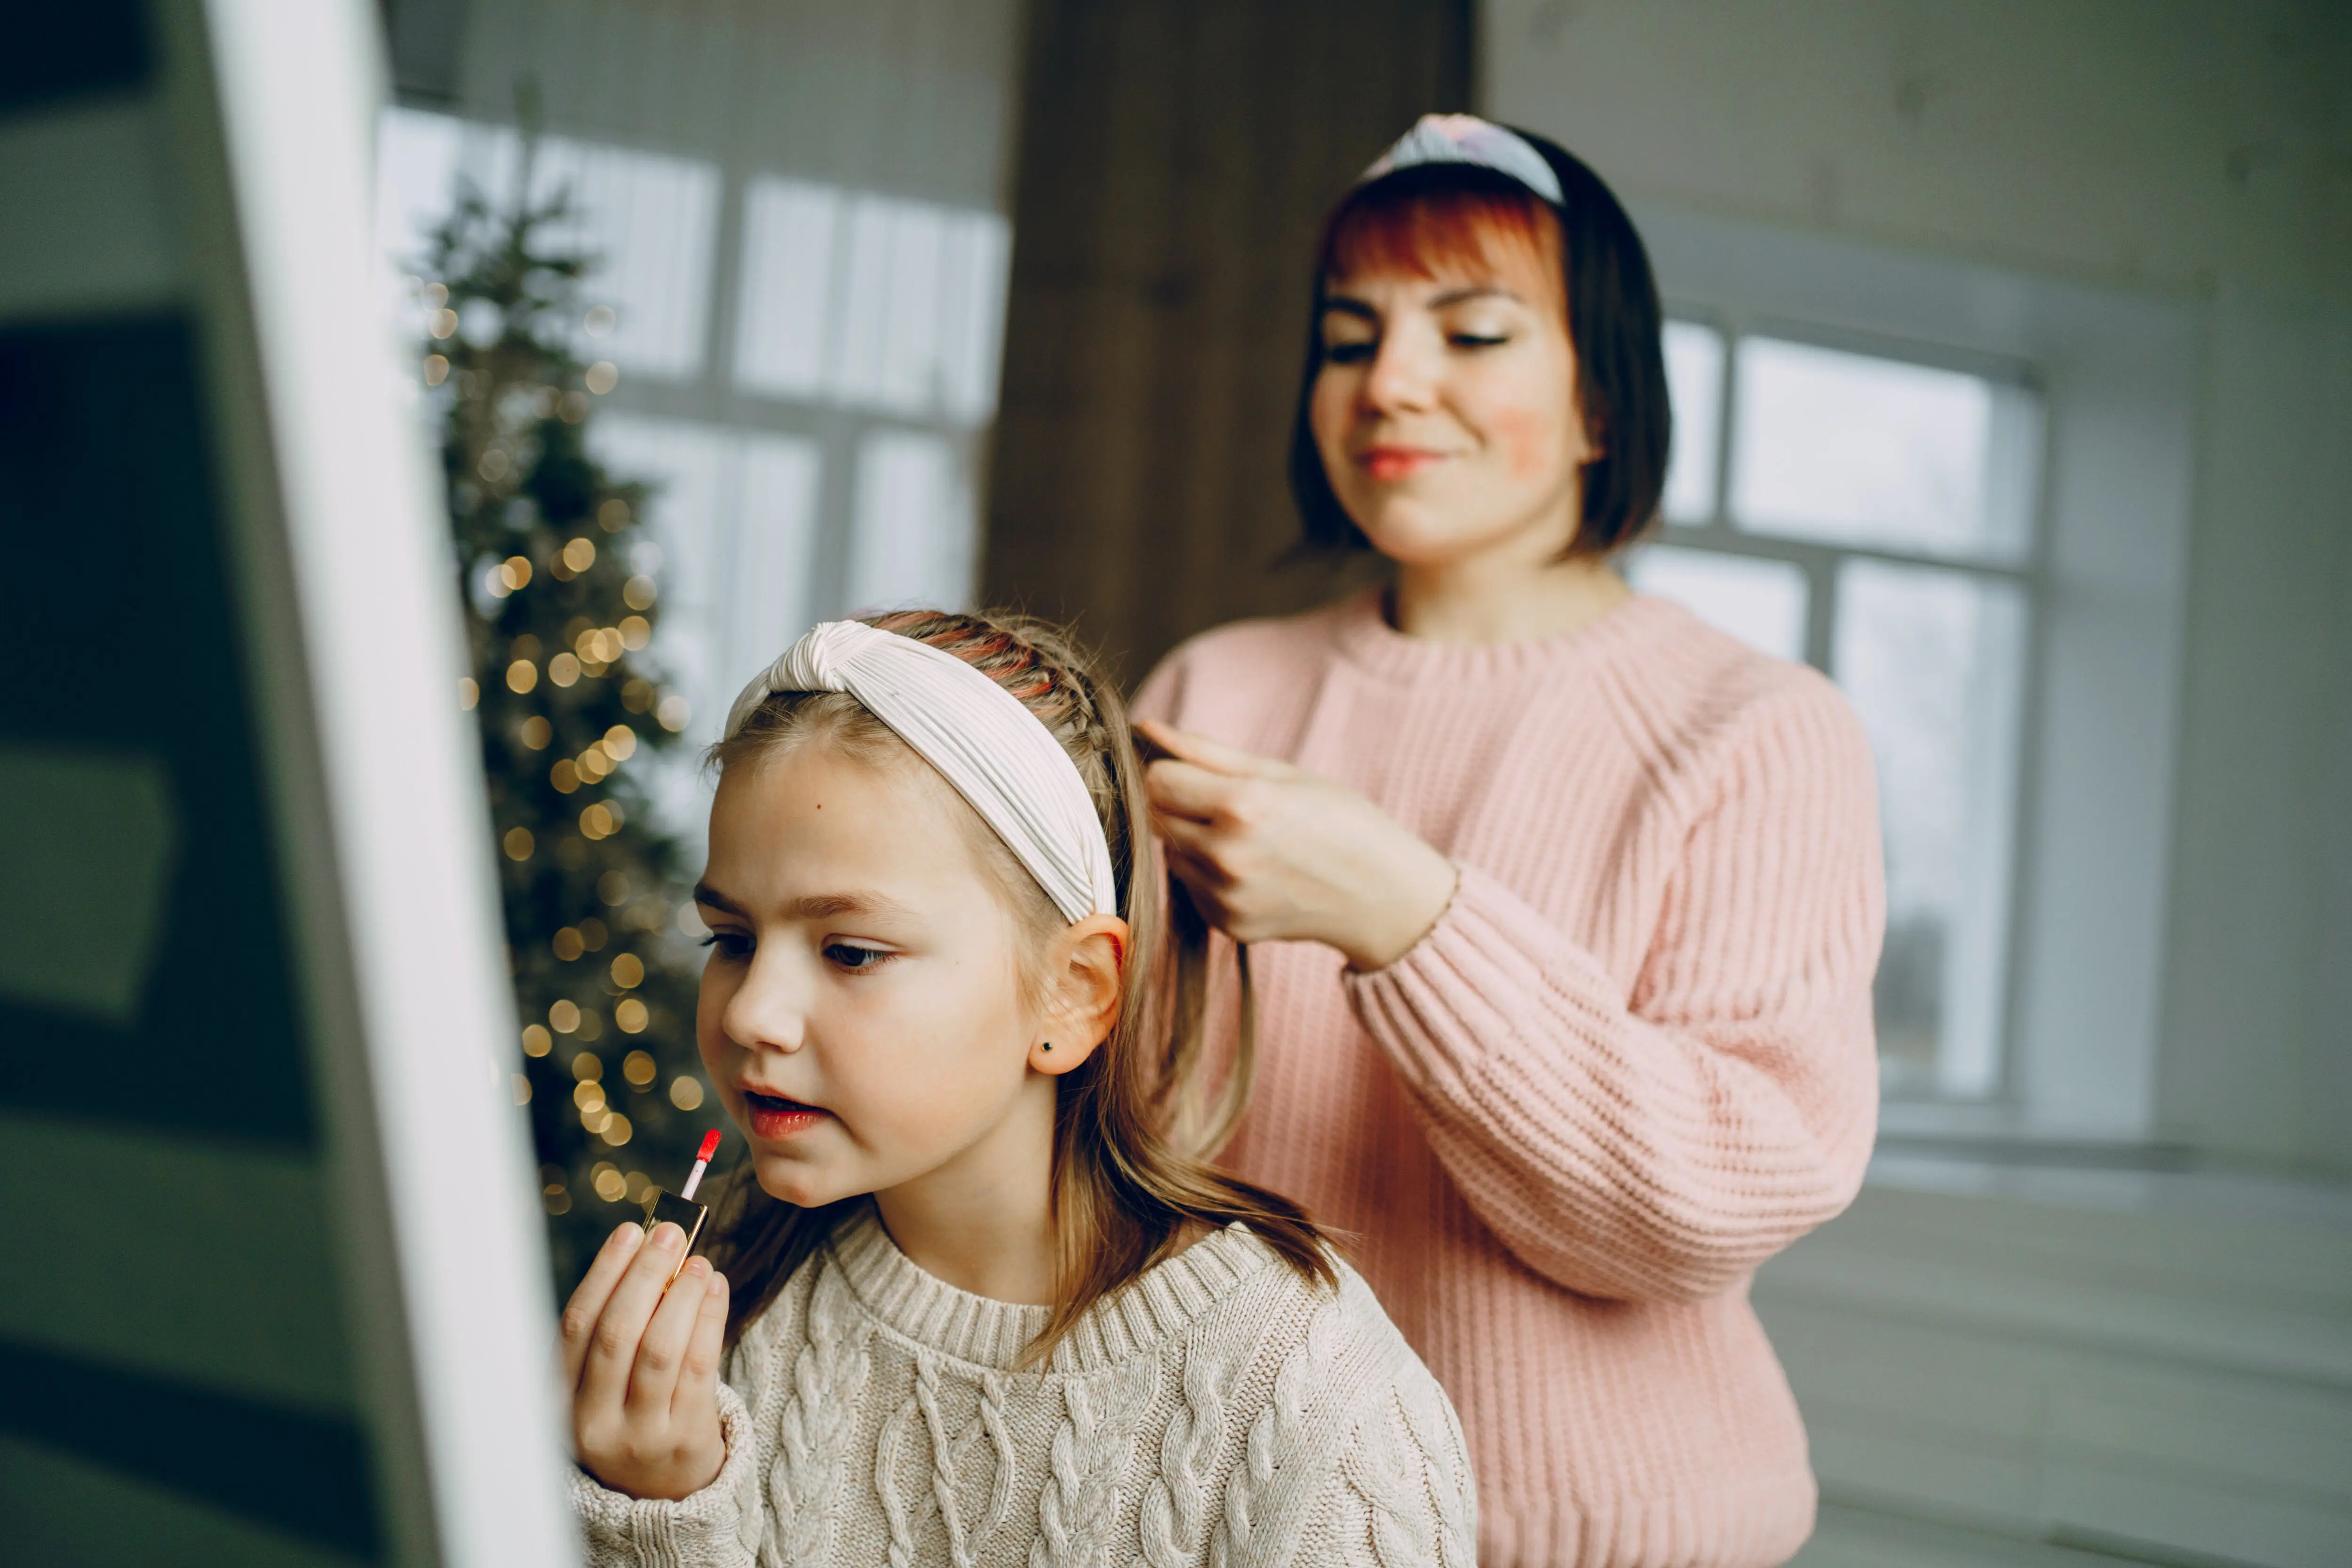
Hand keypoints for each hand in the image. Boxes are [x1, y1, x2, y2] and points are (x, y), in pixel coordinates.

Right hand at [562, 1220, 729, 1499]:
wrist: (659, 1490)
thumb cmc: (630, 1413)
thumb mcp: (603, 1380)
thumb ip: (617, 1323)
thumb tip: (649, 1249)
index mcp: (561, 1398)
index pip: (577, 1325)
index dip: (604, 1273)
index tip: (631, 1231)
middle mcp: (593, 1420)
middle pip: (618, 1333)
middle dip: (645, 1275)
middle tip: (671, 1235)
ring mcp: (639, 1435)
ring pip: (660, 1350)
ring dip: (681, 1295)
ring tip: (699, 1262)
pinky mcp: (684, 1439)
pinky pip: (699, 1367)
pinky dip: (709, 1319)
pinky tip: (715, 1289)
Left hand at [1138, 720, 1457, 970]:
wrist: (1381, 896)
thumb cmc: (1339, 821)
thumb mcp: (1280, 772)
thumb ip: (1206, 751)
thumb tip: (1146, 728)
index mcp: (1242, 806)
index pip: (1157, 780)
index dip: (1174, 771)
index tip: (1201, 773)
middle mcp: (1226, 855)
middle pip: (1157, 817)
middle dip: (1182, 805)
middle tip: (1230, 806)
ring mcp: (1224, 896)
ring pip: (1171, 853)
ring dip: (1194, 840)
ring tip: (1249, 839)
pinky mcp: (1226, 924)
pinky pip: (1192, 886)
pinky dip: (1210, 875)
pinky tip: (1255, 870)